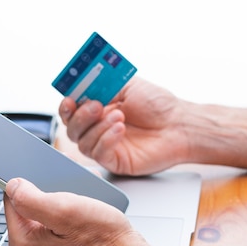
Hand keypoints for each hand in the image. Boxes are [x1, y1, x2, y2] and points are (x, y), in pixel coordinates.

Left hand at [3, 177, 151, 245]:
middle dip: (51, 191)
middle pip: (30, 208)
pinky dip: (73, 214)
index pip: (11, 200)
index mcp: (24, 243)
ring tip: (85, 198)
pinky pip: (61, 227)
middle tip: (72, 188)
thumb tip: (12, 185)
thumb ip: (31, 198)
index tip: (45, 175)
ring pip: (48, 216)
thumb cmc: (106, 242)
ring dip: (65, 201)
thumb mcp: (66, 210)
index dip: (29, 182)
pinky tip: (89, 211)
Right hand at [59, 78, 188, 174]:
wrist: (180, 125)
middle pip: (72, 128)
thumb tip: (82, 84)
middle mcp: (99, 128)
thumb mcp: (128, 85)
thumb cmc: (159, 106)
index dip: (66, 105)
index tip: (70, 99)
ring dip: (98, 127)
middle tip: (96, 106)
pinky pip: (98, 154)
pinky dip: (106, 140)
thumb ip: (103, 85)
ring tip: (119, 117)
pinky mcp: (114, 161)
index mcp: (100, 108)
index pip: (72, 110)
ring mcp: (106, 145)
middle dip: (80, 116)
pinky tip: (120, 130)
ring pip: (82, 142)